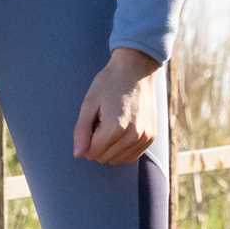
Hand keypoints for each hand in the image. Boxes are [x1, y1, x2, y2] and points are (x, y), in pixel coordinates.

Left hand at [73, 48, 160, 164]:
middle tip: (101, 121)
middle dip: (97, 145)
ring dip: (110, 148)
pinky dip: (122, 150)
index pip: (92, 153)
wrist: (137, 68)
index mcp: (115, 127)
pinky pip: (131, 156)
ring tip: (112, 125)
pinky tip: (120, 132)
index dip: (86, 141)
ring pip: (117, 160)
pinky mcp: (151, 137)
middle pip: (104, 158)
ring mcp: (144, 138)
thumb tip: (78, 154)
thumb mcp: (89, 103)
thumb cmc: (110, 82)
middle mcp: (133, 136)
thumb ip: (81, 130)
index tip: (91, 122)